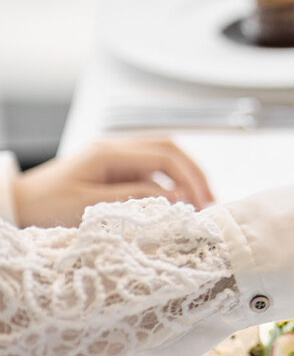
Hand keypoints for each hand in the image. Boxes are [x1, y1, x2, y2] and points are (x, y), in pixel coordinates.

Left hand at [12, 138, 214, 227]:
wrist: (16, 204)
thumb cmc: (45, 207)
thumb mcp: (91, 207)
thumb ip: (136, 198)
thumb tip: (178, 196)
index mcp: (109, 152)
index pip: (165, 154)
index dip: (190, 177)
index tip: (203, 203)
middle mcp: (116, 148)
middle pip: (170, 149)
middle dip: (195, 174)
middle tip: (211, 201)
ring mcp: (116, 157)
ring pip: (164, 158)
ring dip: (186, 178)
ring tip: (201, 203)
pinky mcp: (114, 169)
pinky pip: (151, 171)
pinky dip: (170, 185)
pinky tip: (178, 204)